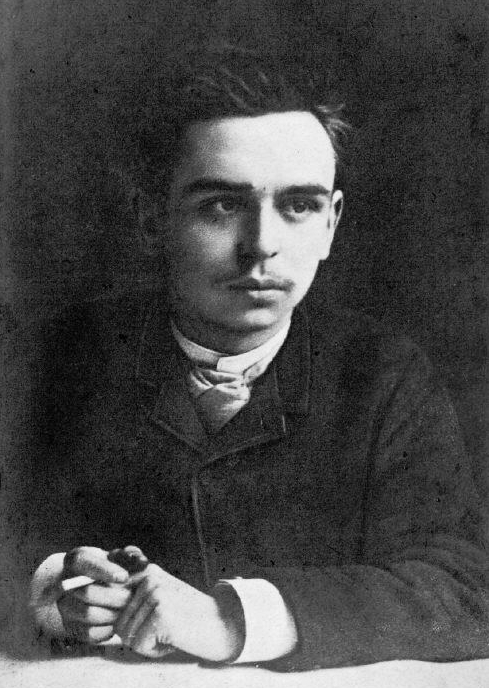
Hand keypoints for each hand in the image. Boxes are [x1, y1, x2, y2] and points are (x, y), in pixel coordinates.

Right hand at [58, 546, 130, 643]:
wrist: (98, 588)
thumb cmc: (113, 568)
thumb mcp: (120, 557)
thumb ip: (131, 556)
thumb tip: (140, 562)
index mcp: (77, 559)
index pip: (83, 562)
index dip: (104, 570)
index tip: (124, 577)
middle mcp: (65, 583)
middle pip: (86, 592)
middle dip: (114, 596)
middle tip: (131, 597)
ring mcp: (65, 606)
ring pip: (88, 614)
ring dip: (112, 613)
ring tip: (127, 609)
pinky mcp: (71, 627)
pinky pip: (88, 633)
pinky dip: (107, 629)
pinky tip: (117, 621)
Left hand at [115, 564, 243, 660]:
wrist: (221, 625)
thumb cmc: (186, 618)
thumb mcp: (158, 598)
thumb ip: (132, 596)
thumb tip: (94, 599)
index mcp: (146, 571)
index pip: (111, 598)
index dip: (118, 618)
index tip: (136, 621)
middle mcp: (149, 578)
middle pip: (119, 621)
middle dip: (138, 634)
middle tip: (164, 628)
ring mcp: (155, 594)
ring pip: (127, 635)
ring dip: (146, 643)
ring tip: (169, 632)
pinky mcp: (161, 614)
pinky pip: (138, 645)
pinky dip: (154, 650)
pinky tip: (173, 638)